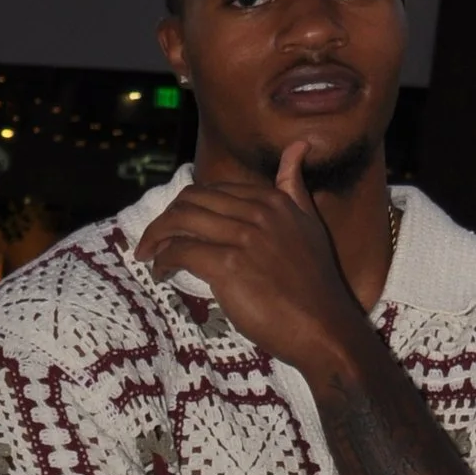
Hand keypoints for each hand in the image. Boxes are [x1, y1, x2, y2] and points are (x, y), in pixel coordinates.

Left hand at [140, 139, 360, 381]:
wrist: (325, 328)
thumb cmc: (315, 285)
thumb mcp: (310, 224)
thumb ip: (295, 187)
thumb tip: (297, 146)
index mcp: (273, 200)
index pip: (214, 190)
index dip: (188, 206)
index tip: (177, 227)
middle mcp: (258, 212)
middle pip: (191, 199)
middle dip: (165, 219)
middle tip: (153, 241)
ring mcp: (243, 237)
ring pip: (181, 221)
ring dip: (157, 237)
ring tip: (150, 255)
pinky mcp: (229, 266)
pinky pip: (180, 251)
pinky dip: (163, 260)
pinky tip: (162, 272)